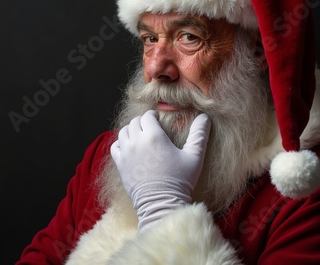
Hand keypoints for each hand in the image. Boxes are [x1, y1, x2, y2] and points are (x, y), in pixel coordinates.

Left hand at [110, 110, 210, 231]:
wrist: (161, 204)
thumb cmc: (180, 180)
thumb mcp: (194, 156)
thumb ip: (199, 134)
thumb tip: (205, 116)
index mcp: (154, 136)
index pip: (147, 116)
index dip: (153, 115)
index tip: (157, 119)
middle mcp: (137, 141)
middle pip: (134, 122)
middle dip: (142, 122)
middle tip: (150, 127)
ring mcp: (126, 153)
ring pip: (123, 132)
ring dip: (131, 130)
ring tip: (140, 136)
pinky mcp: (119, 164)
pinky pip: (115, 146)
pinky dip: (121, 143)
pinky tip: (129, 147)